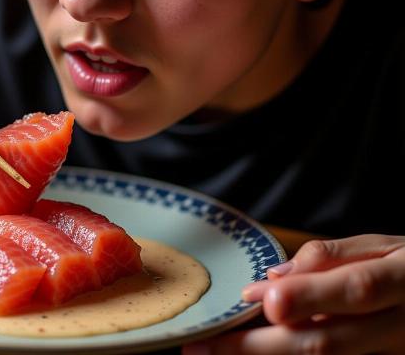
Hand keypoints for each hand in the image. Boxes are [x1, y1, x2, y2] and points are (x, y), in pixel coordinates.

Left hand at [183, 234, 404, 353]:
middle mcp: (396, 327)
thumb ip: (330, 257)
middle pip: (327, 341)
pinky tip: (251, 346)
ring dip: (265, 354)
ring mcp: (388, 351)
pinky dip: (285, 354)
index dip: (309, 296)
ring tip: (214, 348)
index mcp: (401, 281)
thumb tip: (274, 277)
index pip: (357, 288)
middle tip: (206, 344)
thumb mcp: (381, 246)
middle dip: (260, 346)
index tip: (263, 298)